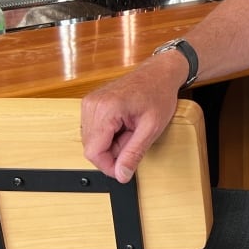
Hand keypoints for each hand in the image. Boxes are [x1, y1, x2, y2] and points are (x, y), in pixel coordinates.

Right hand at [81, 53, 183, 181]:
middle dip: (113, 151)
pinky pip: (94, 131)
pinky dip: (109, 134)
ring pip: (92, 141)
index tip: (125, 167)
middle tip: (134, 138)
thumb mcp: (152, 128)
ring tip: (130, 129)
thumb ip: (134, 153)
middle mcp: (92, 104)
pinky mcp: (91, 104)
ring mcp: (89, 103)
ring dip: (111, 143)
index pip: (93, 152)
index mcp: (106, 109)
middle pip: (91, 148)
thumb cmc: (158, 94)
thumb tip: (121, 175)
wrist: (159, 73)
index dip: (109, 166)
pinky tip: (124, 124)